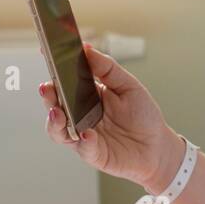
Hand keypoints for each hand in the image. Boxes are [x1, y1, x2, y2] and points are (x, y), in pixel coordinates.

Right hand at [38, 41, 181, 189]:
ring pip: (58, 130)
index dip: (54, 68)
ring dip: (55, 122)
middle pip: (55, 104)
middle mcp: (80, 116)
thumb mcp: (128, 85)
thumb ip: (107, 68)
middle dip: (48, 96)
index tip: (46, 52)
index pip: (64, 81)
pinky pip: (83, 148)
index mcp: (87, 95)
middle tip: (47, 88)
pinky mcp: (92, 154)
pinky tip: (88, 134)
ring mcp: (83, 135)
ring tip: (57, 112)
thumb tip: (87, 49)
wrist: (158, 147)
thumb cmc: (143, 116)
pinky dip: (84, 142)